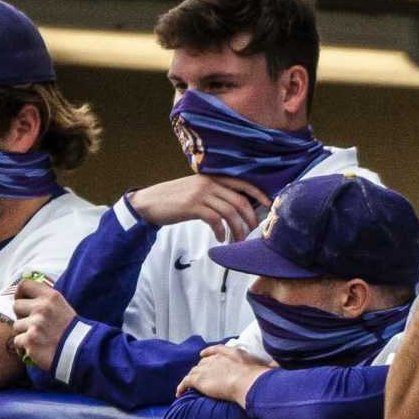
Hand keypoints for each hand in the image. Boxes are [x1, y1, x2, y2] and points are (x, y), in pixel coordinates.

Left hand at [12, 278, 80, 372]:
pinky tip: (36, 347)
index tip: (22, 301)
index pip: (24, 285)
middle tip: (33, 324)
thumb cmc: (71, 330)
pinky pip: (17, 341)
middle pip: (16, 306)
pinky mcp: (30, 341)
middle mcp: (42, 308)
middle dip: (21, 315)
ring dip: (24, 332)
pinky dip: (24, 346)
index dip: (19, 293)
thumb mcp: (62, 307)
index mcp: (51, 297)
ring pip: (16, 326)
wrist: (80, 351)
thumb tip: (26, 296)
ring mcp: (35, 325)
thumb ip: (45, 300)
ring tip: (39, 338)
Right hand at [129, 174, 269, 242]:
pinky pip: (214, 220)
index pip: (242, 183)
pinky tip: (219, 238)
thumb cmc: (175, 199)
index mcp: (212, 177)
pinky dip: (220, 231)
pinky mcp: (192, 206)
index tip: (268, 205)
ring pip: (229, 212)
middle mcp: (208, 182)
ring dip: (237, 229)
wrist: (150, 202)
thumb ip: (215, 194)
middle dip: (250, 218)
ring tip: (237, 240)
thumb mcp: (197, 191)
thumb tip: (236, 207)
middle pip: (239, 201)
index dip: (258, 194)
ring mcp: (200, 194)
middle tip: (253, 232)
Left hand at [177, 341, 273, 404]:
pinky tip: (179, 393)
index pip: (217, 350)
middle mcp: (218, 359)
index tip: (204, 354)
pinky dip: (181, 387)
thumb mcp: (268, 368)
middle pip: (204, 362)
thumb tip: (280, 366)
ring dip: (191, 378)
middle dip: (200, 367)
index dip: (209, 352)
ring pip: (194, 371)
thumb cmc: (261, 378)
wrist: (248, 383)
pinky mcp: (199, 379)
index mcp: (233, 353)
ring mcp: (207, 368)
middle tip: (198, 375)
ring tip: (189, 385)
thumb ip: (272, 366)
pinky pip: (186, 382)